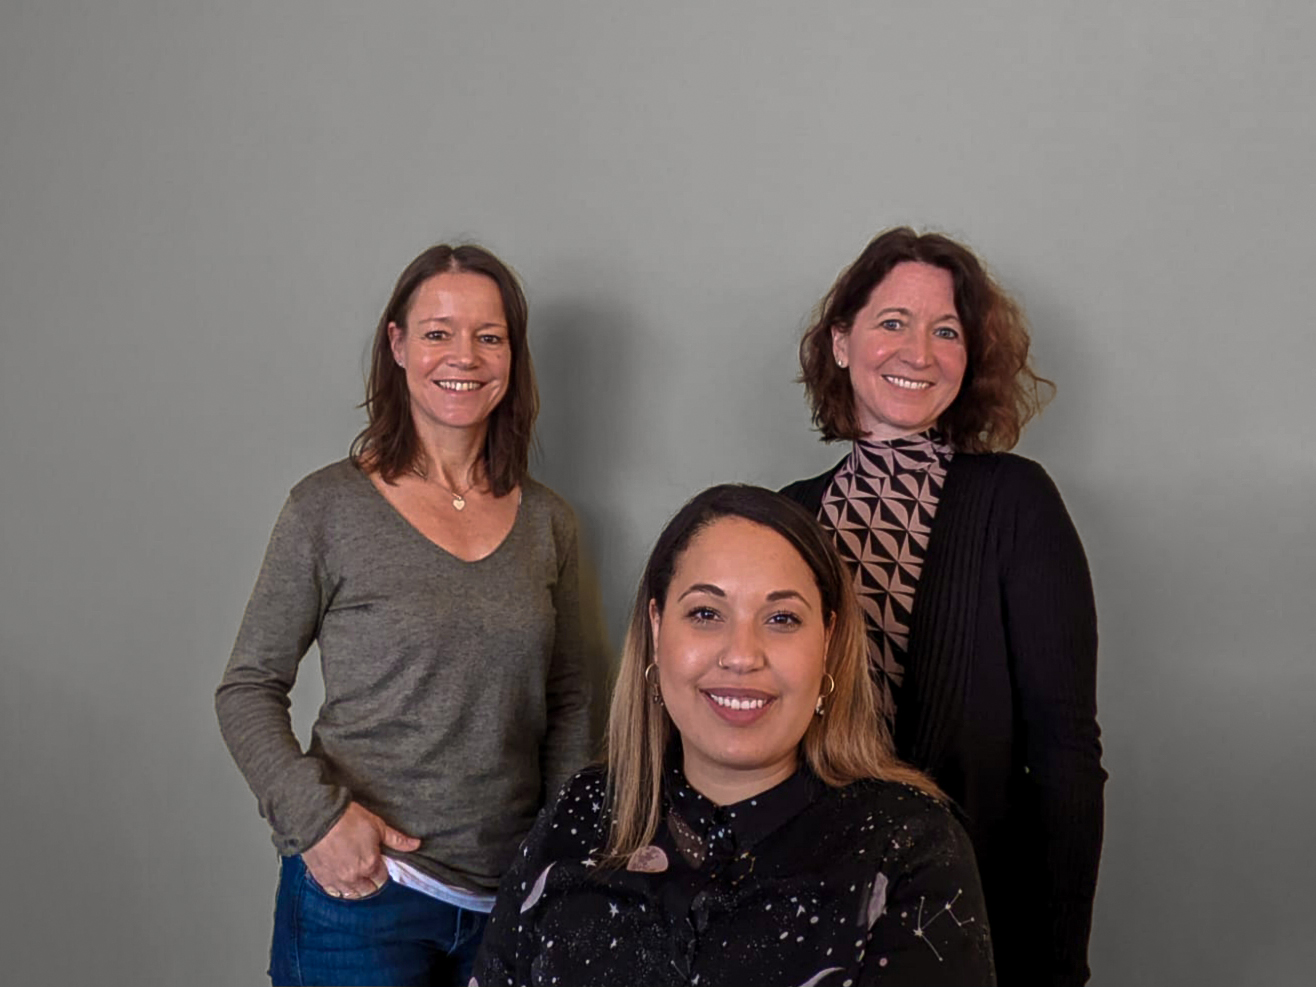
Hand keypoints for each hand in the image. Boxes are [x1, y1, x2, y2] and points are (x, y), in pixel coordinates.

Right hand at [301, 802, 420, 898]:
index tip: (378, 862)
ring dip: (356, 887)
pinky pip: (333, 892)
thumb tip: (416, 844)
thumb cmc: (348, 819)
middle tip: (367, 868)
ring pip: (351, 894)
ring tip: (355, 875)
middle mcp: (354, 877)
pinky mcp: (321, 878)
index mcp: (370, 865)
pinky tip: (340, 879)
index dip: (381, 870)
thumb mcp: (377, 826)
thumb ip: (397, 840)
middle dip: (370, 881)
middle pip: (368, 890)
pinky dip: (339, 888)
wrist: (319, 816)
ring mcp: (336, 880)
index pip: (382, 879)